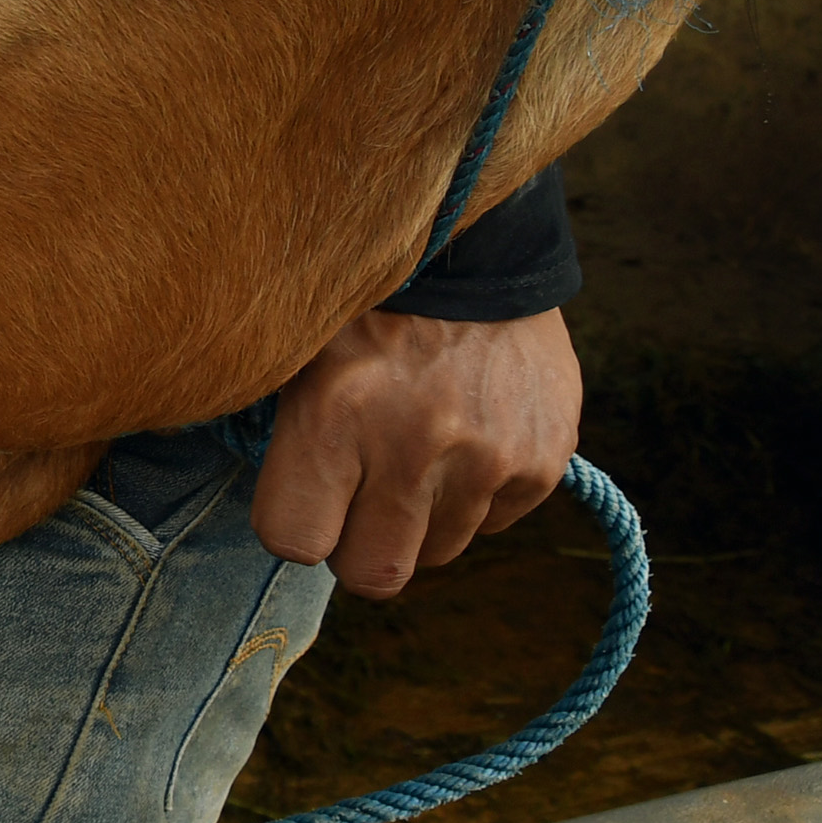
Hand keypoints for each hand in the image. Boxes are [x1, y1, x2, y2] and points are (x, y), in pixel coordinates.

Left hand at [252, 308, 580, 598]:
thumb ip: (279, 435)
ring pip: (437, 551)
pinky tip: (467, 431)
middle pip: (372, 574)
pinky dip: (476, 492)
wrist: (478, 248)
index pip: (294, 542)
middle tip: (360, 493)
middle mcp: (413, 446)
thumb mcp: (297, 349)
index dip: (296, 524)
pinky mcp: (544, 463)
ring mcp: (488, 459)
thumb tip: (277, 517)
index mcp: (334, 415)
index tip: (305, 495)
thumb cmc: (367, 305)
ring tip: (417, 445)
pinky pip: (494, 522)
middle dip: (358, 546)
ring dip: (421, 517)